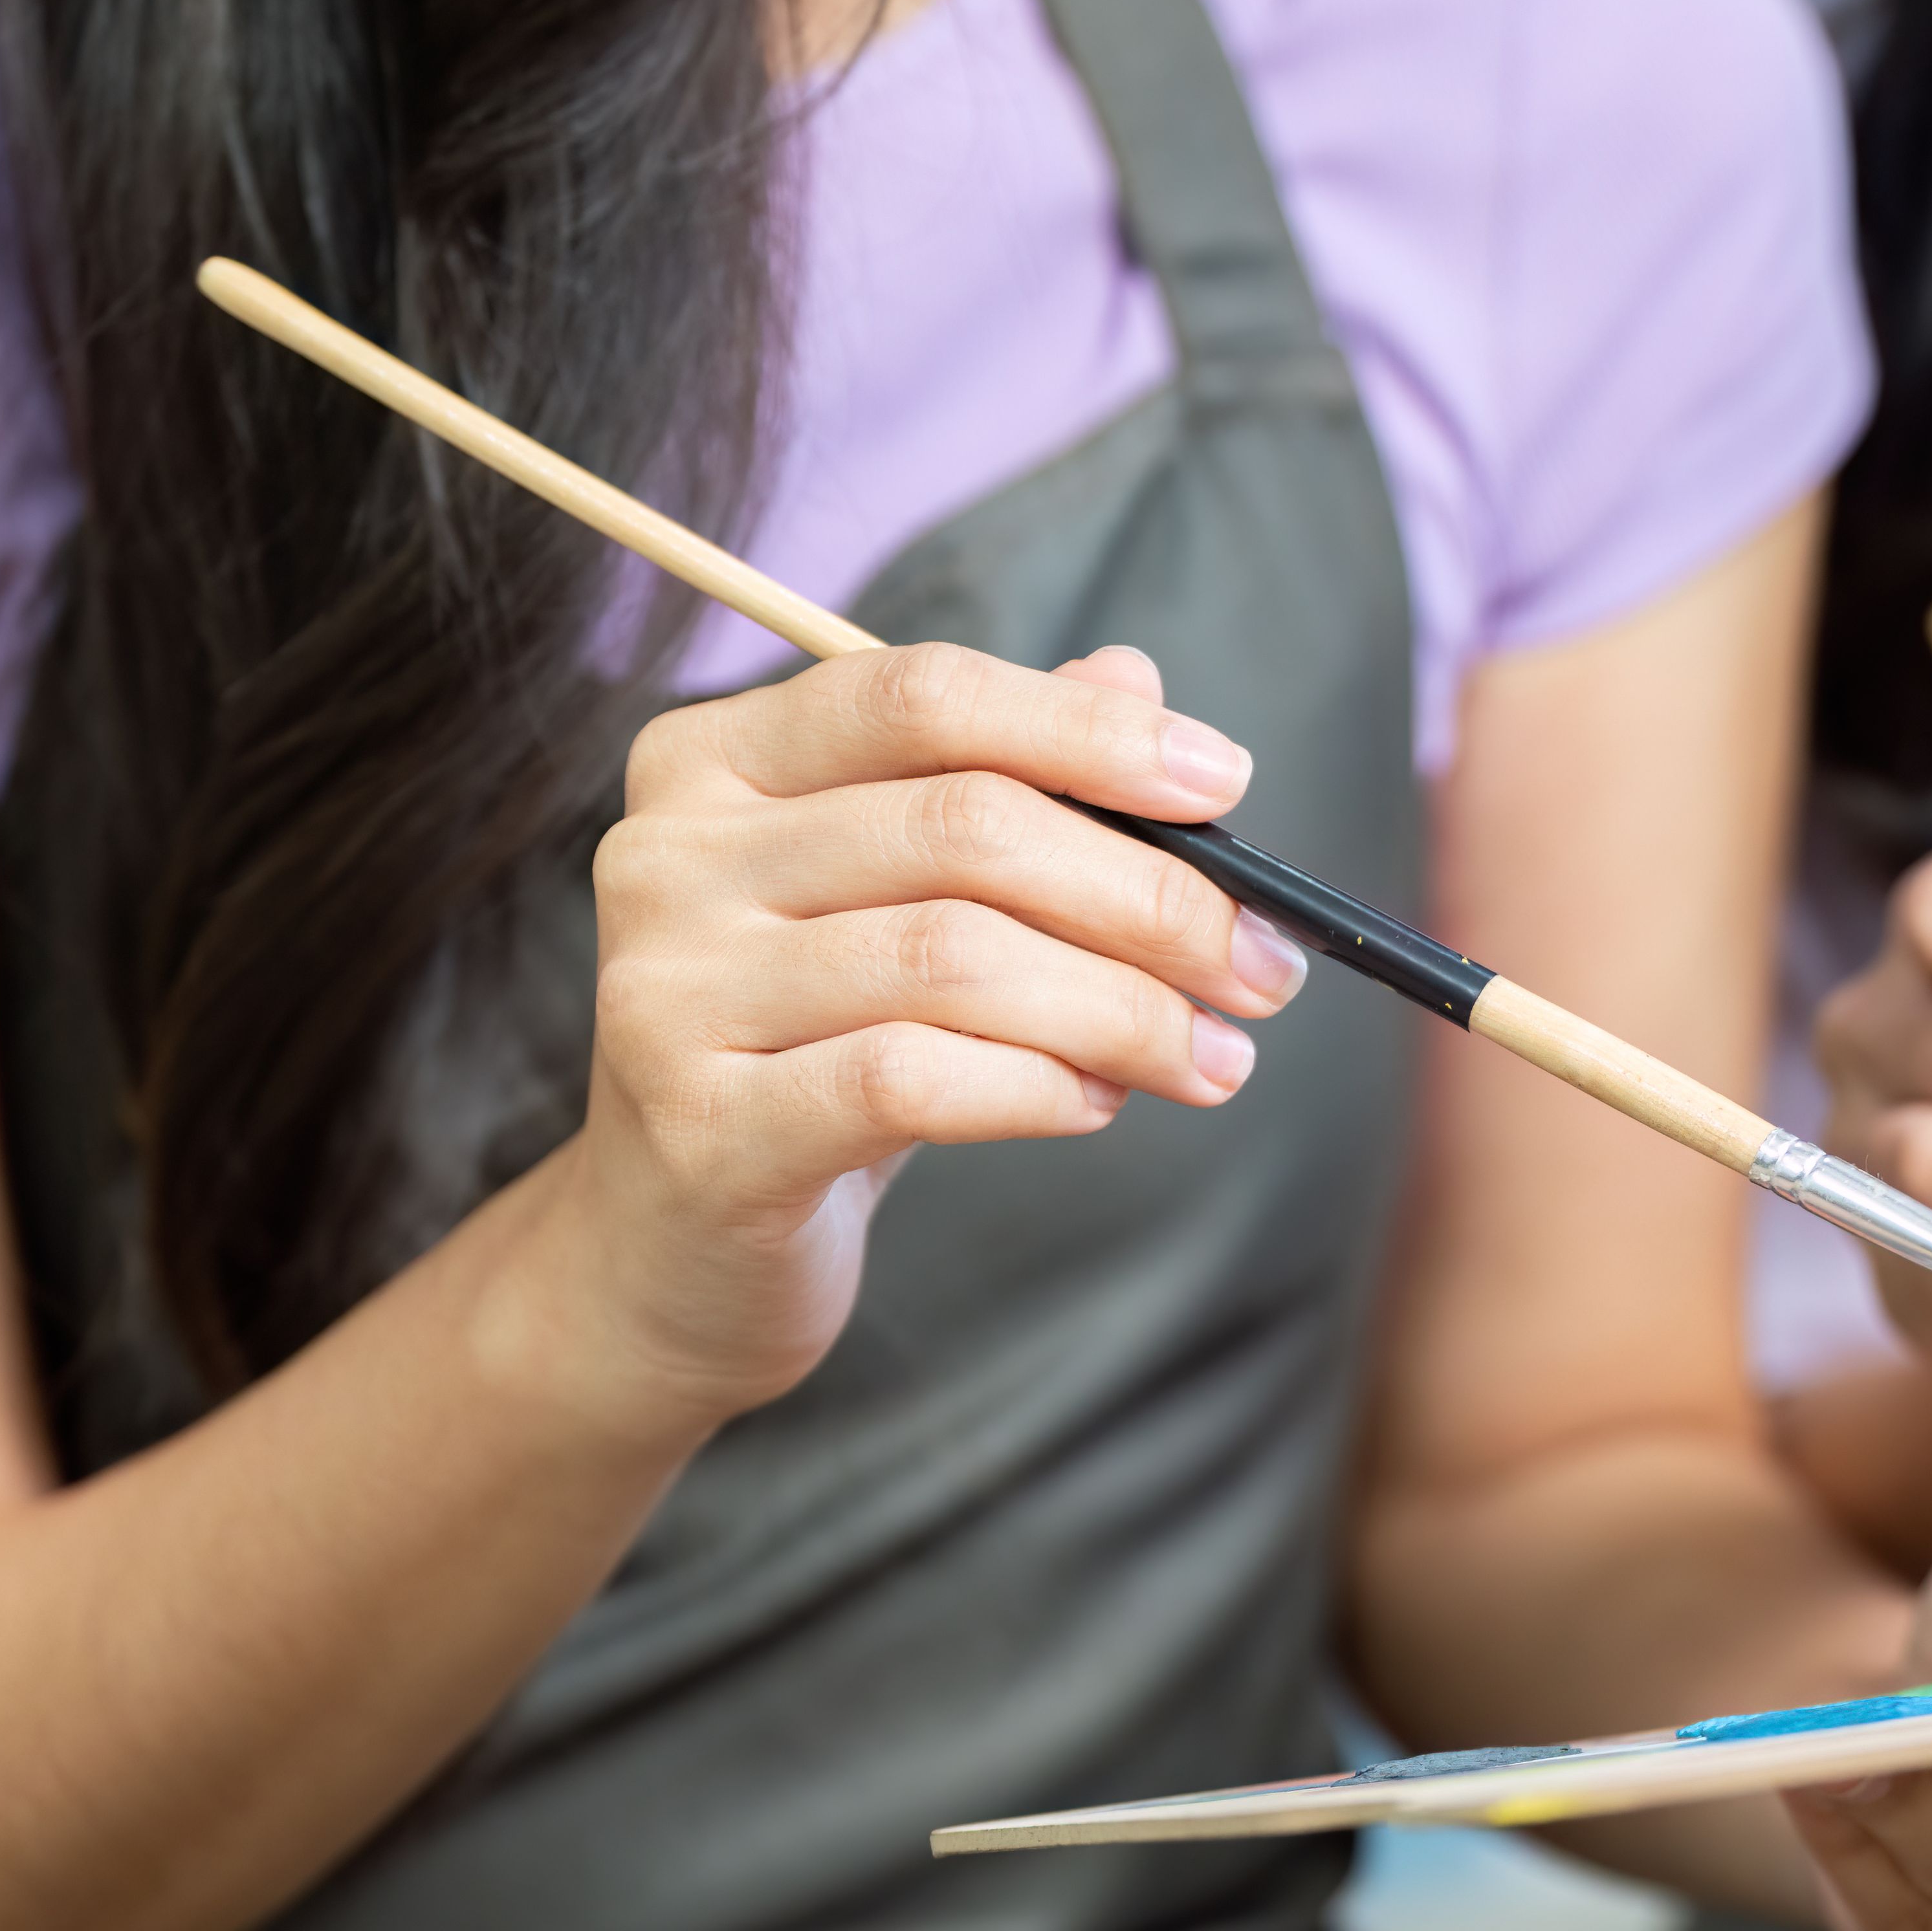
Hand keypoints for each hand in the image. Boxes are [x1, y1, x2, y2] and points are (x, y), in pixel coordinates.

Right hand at [508, 641, 1307, 1441]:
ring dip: (1124, 1009)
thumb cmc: (813, 1048)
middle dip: (1153, 896)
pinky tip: (1098, 1103)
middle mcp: (666, 857)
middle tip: (1265, 967)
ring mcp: (669, 992)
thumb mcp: (898, 899)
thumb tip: (1139, 680)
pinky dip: (1039, 1086)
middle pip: (964, 829)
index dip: (1089, 732)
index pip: (925, 697)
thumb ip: (999, 778)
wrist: (675, 1250)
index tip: (1229, 782)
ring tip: (1210, 1055)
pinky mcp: (702, 1128)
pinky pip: (913, 1079)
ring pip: (956, 959)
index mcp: (713, 761)